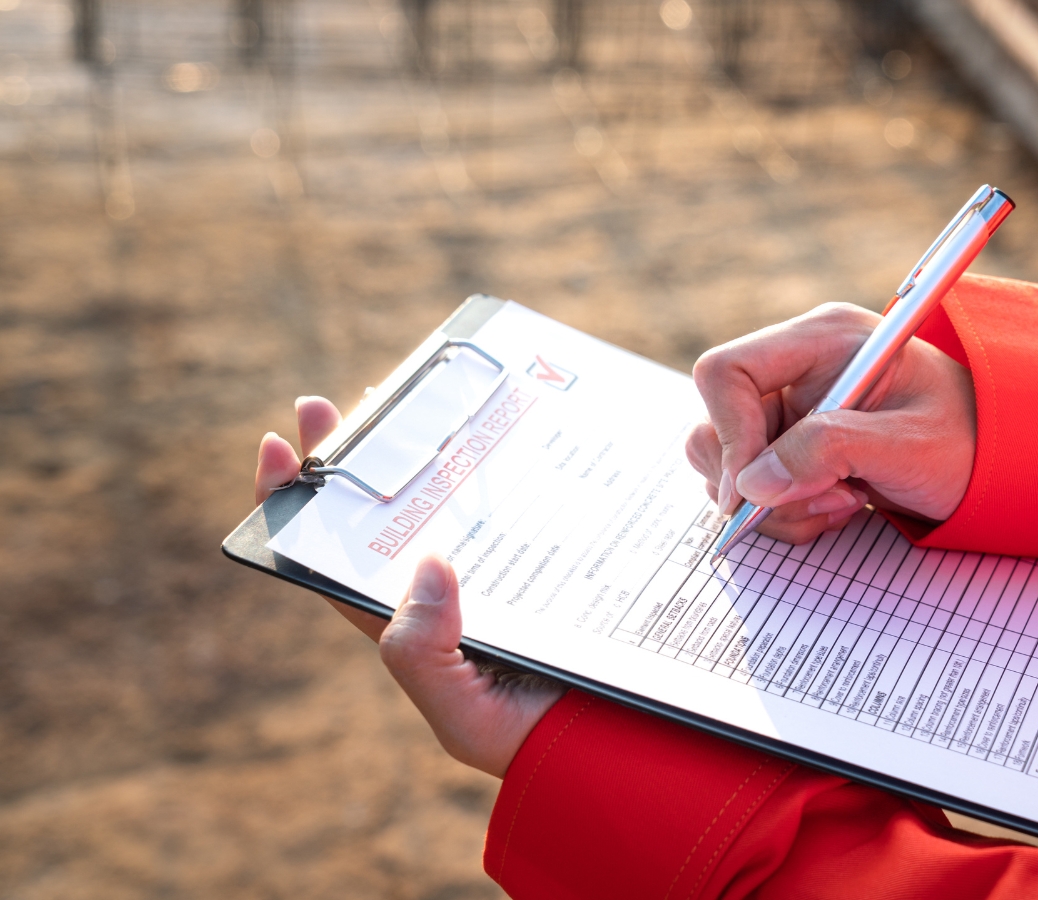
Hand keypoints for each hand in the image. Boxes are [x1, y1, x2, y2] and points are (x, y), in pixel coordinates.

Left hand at [254, 397, 564, 777]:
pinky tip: (490, 429)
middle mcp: (439, 591)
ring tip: (399, 399)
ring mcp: (488, 567)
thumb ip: (423, 656)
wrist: (614, 744)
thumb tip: (426, 564)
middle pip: (379, 515)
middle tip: (327, 406)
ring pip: (441, 498)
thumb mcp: (462, 716)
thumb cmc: (531, 740)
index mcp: (406, 627)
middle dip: (349, 460)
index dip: (295, 509)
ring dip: (416, 449)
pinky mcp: (539, 553)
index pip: (332, 561)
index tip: (278, 450)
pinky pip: (509, 503)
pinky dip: (494, 465)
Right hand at [686, 303, 975, 546]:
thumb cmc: (971, 440)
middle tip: (821, 500)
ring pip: (728, 468)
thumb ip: (829, 452)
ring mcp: (788, 410)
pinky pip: (753, 490)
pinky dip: (787, 513)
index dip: (728, 432)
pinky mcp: (790, 447)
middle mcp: (793, 369)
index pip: (726, 372)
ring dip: (777, 505)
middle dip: (756, 482)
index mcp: (820, 340)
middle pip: (715, 425)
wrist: (1000, 460)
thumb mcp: (909, 446)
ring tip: (843, 503)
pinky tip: (839, 505)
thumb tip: (751, 485)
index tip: (752, 490)